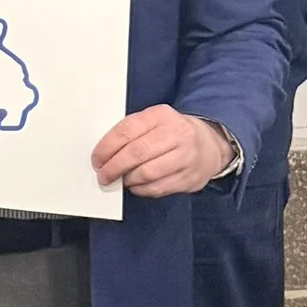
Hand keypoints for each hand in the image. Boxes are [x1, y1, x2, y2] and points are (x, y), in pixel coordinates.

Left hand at [92, 107, 237, 198]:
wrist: (210, 143)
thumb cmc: (172, 132)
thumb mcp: (154, 121)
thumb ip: (132, 132)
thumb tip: (104, 154)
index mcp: (161, 115)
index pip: (126, 131)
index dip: (106, 147)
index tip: (96, 159)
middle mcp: (176, 134)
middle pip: (136, 153)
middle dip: (114, 167)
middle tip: (103, 175)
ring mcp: (186, 157)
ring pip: (147, 173)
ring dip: (127, 180)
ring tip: (120, 180)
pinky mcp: (190, 178)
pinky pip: (158, 188)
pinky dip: (141, 190)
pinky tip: (136, 186)